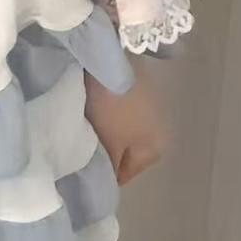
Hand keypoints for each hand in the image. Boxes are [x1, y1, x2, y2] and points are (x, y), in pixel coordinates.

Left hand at [84, 58, 170, 182]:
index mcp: (154, 151)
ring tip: (85, 125)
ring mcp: (149, 108)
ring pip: (121, 131)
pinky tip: (93, 107)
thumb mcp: (109, 142)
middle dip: (104, 150)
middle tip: (82, 145)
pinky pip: (120, 113)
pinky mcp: (137, 89)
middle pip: (124, 153)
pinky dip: (107, 113)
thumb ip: (110, 167)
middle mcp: (158, 132)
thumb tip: (107, 183)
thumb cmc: (112, 106)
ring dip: (105, 131)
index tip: (82, 166)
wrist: (112, 57)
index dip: (103, 173)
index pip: (124, 175)